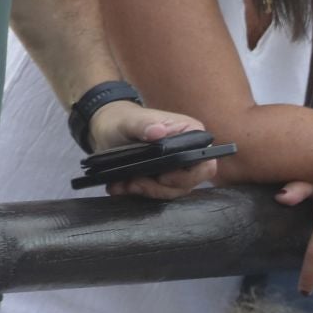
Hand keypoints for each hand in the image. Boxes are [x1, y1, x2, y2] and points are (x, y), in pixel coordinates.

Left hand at [86, 101, 220, 200]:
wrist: (108, 130)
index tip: (162, 178)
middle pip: (189, 183)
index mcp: (190, 133)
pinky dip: (139, 192)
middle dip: (161, 188)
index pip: (205, 162)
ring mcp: (176, 168)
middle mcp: (189, 152)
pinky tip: (120, 187)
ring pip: (172, 191)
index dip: (189, 176)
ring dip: (147, 191)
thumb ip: (143, 125)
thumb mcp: (129, 121)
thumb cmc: (123, 119)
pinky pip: (157, 193)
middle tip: (135, 183)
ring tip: (124, 184)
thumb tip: (159, 131)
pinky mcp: (162, 179)